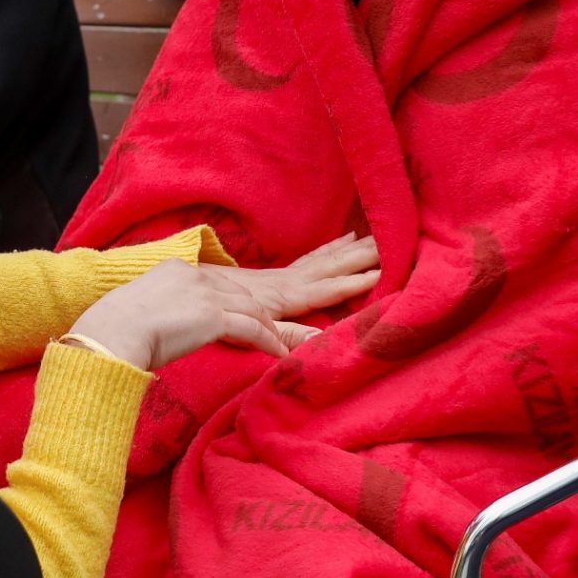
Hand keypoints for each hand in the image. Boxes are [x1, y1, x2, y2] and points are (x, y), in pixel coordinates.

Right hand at [67, 233, 381, 372]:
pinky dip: (279, 339)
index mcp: (219, 282)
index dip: (318, 260)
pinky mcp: (207, 318)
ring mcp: (217, 298)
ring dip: (328, 292)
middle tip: (381, 250)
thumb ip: (205, 315)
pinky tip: (309, 345)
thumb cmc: (132, 326)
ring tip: (370, 284)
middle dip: (340, 263)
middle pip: (295, 275)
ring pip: (286, 298)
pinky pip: (252, 330)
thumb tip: (221, 322)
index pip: (281, 272)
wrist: (105, 331)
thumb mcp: (177, 315)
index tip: (350, 246)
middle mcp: (224, 284)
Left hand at [203, 231, 382, 323]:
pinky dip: (331, 247)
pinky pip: (312, 257)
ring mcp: (281, 275)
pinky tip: (344, 239)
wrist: (184, 296)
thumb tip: (319, 340)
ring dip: (352, 248)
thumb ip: (286, 335)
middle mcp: (287, 281)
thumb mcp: (250, 329)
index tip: (384, 273)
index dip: (355, 281)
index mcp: (285, 295)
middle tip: (394, 242)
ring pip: (325, 258)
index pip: (328, 287)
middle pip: (331, 265)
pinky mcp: (274, 274)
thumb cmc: (217, 315)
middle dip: (362, 256)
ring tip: (379, 237)